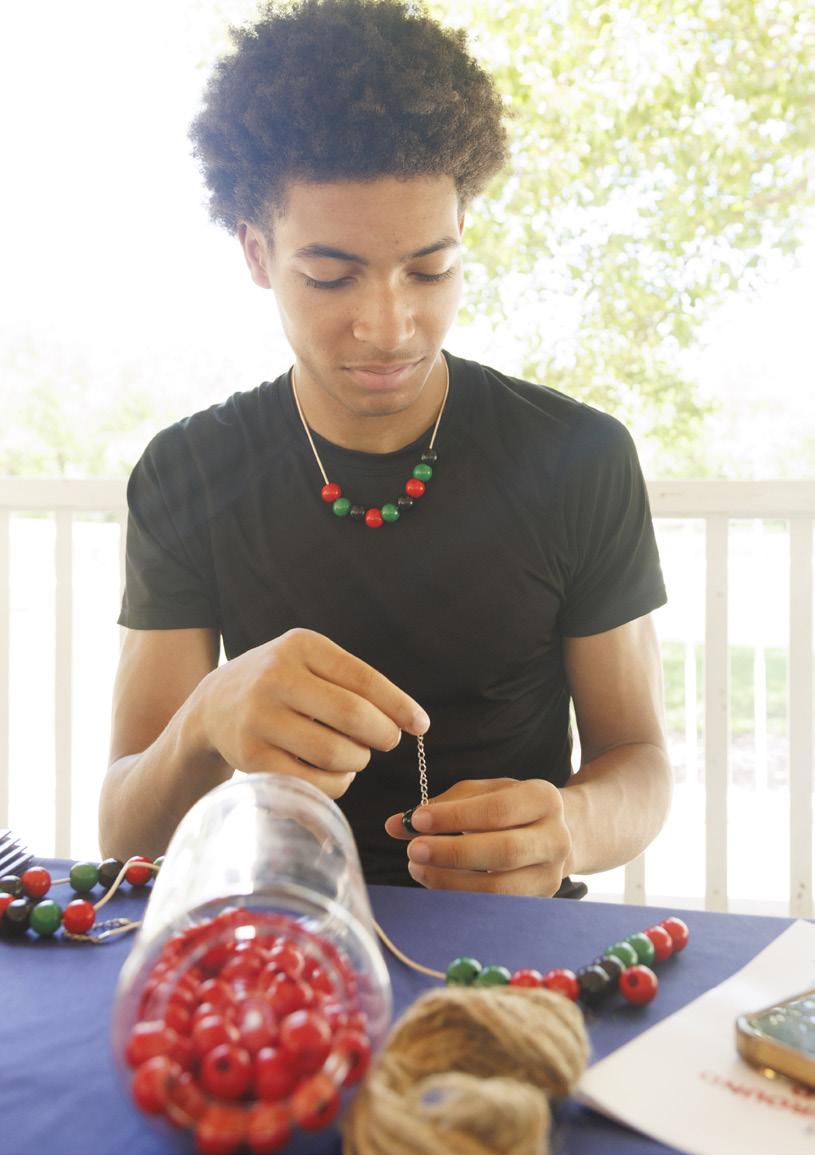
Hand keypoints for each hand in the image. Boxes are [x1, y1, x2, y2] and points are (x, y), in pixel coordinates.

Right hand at [190, 628, 428, 798]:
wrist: (215, 704)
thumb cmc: (283, 684)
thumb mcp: (311, 664)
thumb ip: (355, 684)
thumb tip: (412, 721)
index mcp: (301, 646)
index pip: (362, 678)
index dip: (399, 705)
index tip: (420, 725)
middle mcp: (276, 676)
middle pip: (352, 715)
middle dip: (381, 735)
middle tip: (386, 742)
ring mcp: (260, 717)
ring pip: (334, 752)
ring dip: (358, 762)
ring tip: (354, 756)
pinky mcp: (251, 757)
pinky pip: (312, 781)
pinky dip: (336, 785)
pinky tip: (334, 775)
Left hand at [384, 778, 572, 895]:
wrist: (559, 833)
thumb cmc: (510, 808)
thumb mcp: (484, 792)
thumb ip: (441, 805)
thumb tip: (396, 825)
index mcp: (544, 799)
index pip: (497, 810)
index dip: (454, 817)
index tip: (416, 820)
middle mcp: (556, 839)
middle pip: (504, 852)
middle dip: (453, 853)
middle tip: (414, 851)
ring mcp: (552, 876)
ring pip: (500, 889)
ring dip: (451, 882)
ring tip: (417, 869)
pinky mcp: (539, 902)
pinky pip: (495, 907)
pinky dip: (461, 897)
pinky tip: (436, 884)